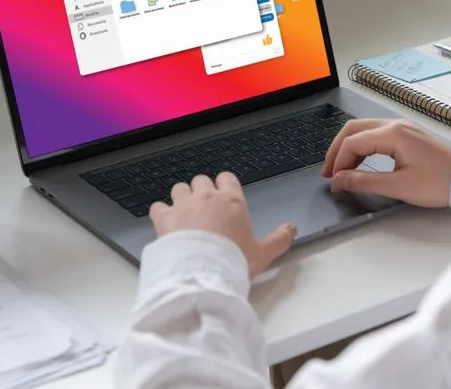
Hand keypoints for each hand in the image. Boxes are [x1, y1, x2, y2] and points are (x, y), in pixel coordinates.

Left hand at [149, 172, 297, 277]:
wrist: (203, 272)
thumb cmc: (234, 261)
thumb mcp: (262, 253)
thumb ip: (278, 239)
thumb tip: (292, 228)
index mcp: (232, 200)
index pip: (227, 178)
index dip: (224, 186)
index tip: (225, 198)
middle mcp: (206, 196)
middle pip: (201, 180)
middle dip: (202, 191)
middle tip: (205, 209)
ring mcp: (183, 205)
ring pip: (180, 188)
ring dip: (182, 198)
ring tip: (185, 214)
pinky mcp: (164, 218)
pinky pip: (158, 206)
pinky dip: (161, 213)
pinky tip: (165, 223)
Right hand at [323, 119, 450, 207]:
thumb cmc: (440, 182)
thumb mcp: (399, 187)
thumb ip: (364, 182)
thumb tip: (339, 180)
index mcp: (393, 134)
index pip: (352, 142)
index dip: (338, 162)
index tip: (334, 182)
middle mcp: (395, 125)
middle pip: (353, 129)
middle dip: (337, 150)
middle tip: (328, 172)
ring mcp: (402, 127)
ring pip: (363, 129)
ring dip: (348, 147)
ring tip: (341, 169)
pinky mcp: (407, 135)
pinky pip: (375, 133)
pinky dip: (362, 146)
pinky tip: (359, 161)